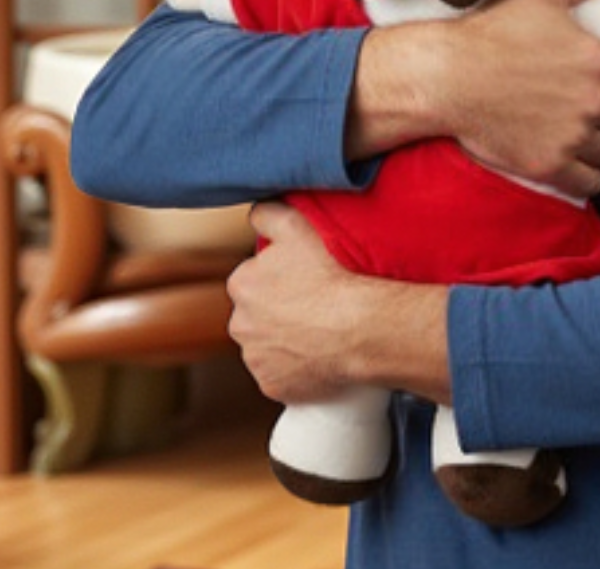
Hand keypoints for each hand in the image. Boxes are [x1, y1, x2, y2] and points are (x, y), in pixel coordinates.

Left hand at [228, 201, 450, 403]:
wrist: (359, 328)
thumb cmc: (330, 274)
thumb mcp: (297, 226)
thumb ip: (267, 213)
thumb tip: (255, 213)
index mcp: (241, 285)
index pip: (252, 279)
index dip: (277, 278)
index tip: (301, 279)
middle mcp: (240, 324)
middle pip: (256, 315)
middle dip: (276, 312)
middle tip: (312, 306)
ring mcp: (256, 359)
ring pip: (267, 346)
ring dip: (285, 341)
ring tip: (319, 332)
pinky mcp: (274, 386)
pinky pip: (282, 376)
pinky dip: (295, 369)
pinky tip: (319, 356)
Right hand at [437, 0, 599, 197]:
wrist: (446, 76)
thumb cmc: (491, 32)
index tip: (583, 84)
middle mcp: (594, 100)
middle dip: (598, 115)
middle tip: (567, 108)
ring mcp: (574, 136)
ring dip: (590, 145)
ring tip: (562, 133)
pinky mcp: (551, 165)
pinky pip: (591, 182)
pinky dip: (582, 176)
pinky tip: (564, 161)